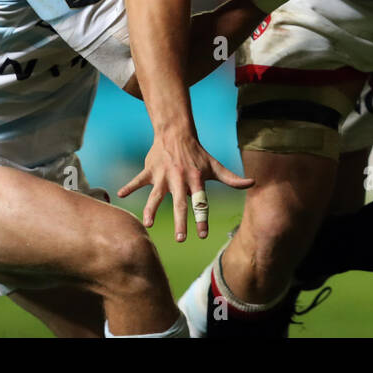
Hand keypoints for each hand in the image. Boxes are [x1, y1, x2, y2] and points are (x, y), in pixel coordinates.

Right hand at [118, 130, 254, 240]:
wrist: (177, 133)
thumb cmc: (197, 154)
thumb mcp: (215, 166)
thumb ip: (232, 178)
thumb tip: (253, 183)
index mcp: (195, 180)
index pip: (201, 202)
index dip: (202, 219)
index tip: (203, 235)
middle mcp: (179, 179)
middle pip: (181, 203)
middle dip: (181, 221)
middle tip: (181, 239)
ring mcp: (163, 175)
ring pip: (156, 196)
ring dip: (151, 210)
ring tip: (148, 224)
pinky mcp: (149, 170)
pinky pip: (137, 180)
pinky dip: (129, 187)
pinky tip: (119, 195)